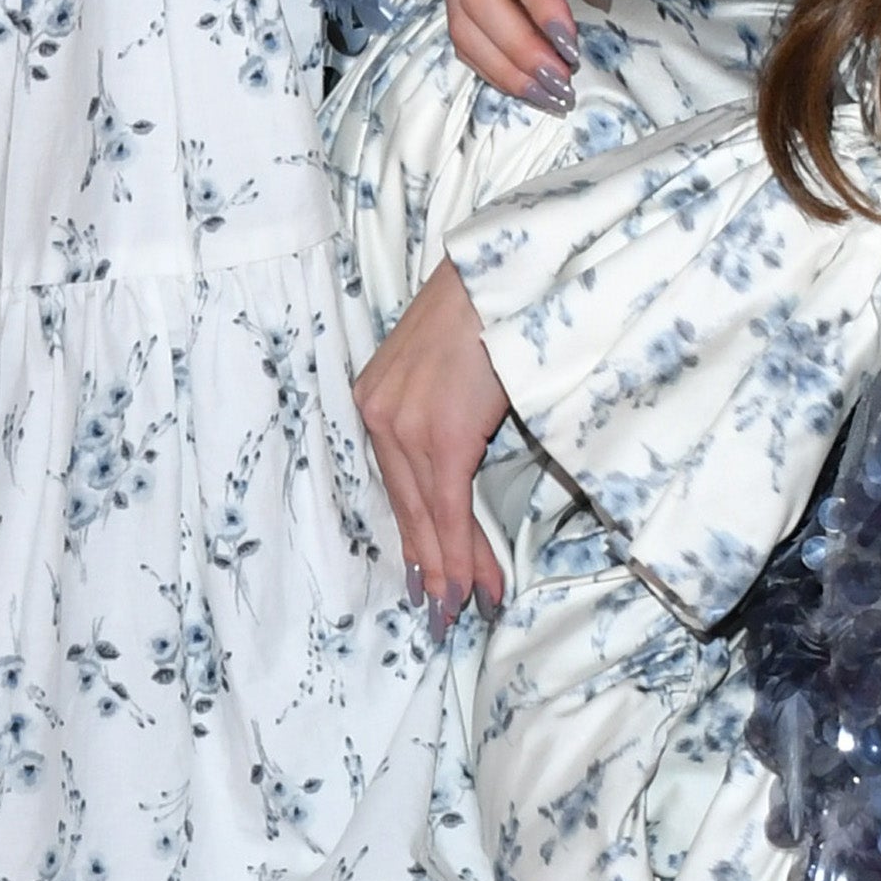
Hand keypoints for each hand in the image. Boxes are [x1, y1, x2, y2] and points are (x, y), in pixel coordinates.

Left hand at [354, 260, 511, 629]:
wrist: (504, 268)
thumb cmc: (492, 308)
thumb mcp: (454, 368)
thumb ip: (446, 414)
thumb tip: (463, 465)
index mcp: (376, 395)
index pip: (397, 485)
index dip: (419, 539)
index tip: (432, 579)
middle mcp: (378, 413)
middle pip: (407, 508)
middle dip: (432, 565)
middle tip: (447, 612)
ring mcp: (404, 425)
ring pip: (427, 516)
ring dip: (453, 569)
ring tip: (469, 608)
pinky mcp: (439, 435)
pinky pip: (448, 506)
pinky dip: (464, 550)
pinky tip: (476, 583)